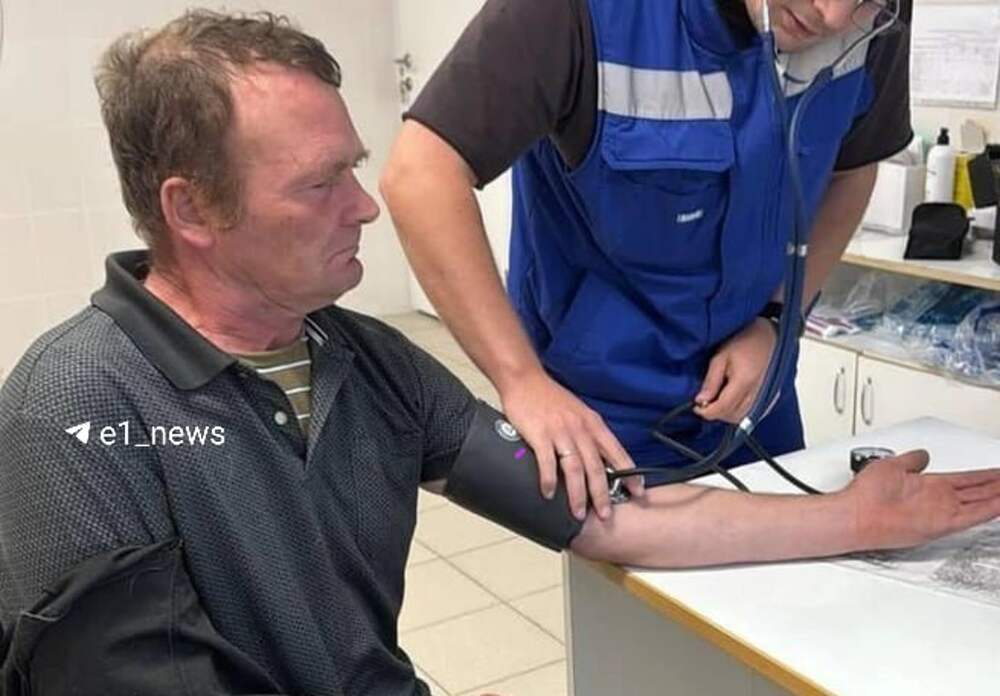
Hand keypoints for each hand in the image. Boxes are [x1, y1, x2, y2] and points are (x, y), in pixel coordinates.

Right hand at [499, 369, 642, 520]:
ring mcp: (560, 432)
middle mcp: (580, 429)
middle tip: (606, 515)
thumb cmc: (550, 398)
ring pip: (574, 469)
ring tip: (578, 513)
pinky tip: (548, 494)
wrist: (525, 380)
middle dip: (602, 494)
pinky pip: (547, 462)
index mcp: (593, 424)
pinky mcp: (539, 435)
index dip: (629, 473)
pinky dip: (549, 480)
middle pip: (596, 467)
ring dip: (577, 494)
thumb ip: (589, 434)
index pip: (616, 452)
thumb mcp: (579, 412)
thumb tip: (598, 459)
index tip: (638, 492)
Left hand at [694, 318, 775, 423]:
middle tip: (705, 401)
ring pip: (741, 418)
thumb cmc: (746, 341)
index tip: (696, 406)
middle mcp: (757, 394)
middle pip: (731, 416)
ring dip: (726, 413)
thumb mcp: (721, 357)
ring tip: (717, 399)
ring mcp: (765, 398)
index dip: (706, 411)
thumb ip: (711, 381)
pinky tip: (731, 400)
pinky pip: (751, 414)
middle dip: (715, 413)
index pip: (722, 408)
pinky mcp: (769, 399)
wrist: (769, 336)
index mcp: (744, 382)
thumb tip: (700, 400)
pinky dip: (738, 412)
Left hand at [847, 450, 999, 549]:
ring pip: (981, 502)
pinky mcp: (941, 524)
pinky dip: (990, 510)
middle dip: (997, 485)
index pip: (966, 479)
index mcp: (929, 485)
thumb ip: (912, 460)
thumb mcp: (892, 466)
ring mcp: (941, 511)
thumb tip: (922, 455)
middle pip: (979, 491)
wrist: (856, 514)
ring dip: (998, 495)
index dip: (985, 476)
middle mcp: (938, 499)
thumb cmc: (866, 494)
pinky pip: (972, 515)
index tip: (998, 473)